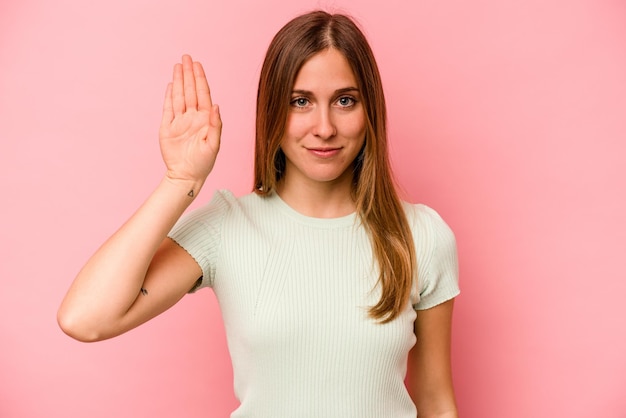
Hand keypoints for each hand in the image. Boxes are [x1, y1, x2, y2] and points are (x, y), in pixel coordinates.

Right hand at [159, 54, 221, 186]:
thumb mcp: (214, 145)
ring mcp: (179, 122)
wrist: (186, 176)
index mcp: (205, 119)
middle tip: (186, 57)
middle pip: (190, 91)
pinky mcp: (168, 128)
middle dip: (188, 74)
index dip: (200, 79)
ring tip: (178, 66)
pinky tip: (170, 85)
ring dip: (178, 81)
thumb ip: (215, 124)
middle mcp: (192, 117)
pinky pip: (168, 108)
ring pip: (179, 96)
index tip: (198, 64)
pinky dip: (168, 96)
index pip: (202, 94)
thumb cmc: (203, 163)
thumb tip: (216, 105)